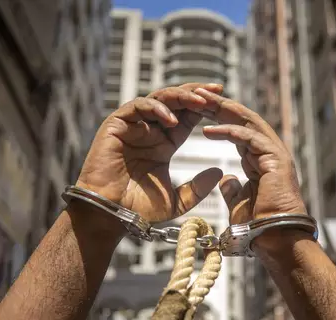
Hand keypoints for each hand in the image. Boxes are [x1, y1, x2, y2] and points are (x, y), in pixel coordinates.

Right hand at [77, 84, 224, 228]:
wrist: (110, 213)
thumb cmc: (137, 208)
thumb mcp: (176, 200)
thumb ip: (197, 188)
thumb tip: (219, 172)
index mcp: (163, 143)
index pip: (187, 117)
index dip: (204, 108)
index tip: (225, 103)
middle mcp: (149, 130)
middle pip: (175, 102)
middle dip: (196, 93)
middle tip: (217, 90)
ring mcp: (133, 125)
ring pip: (159, 99)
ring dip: (181, 97)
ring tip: (200, 102)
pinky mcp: (117, 123)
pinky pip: (138, 106)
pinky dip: (157, 108)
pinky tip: (173, 119)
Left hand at [194, 88, 306, 248]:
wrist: (276, 241)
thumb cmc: (259, 227)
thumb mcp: (239, 203)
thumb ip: (233, 189)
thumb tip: (225, 179)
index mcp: (261, 159)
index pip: (238, 131)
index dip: (218, 119)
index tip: (197, 111)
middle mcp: (270, 151)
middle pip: (242, 119)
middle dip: (219, 106)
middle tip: (197, 93)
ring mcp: (275, 153)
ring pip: (247, 121)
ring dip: (222, 110)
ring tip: (200, 101)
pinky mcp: (276, 159)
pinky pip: (248, 138)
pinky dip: (227, 132)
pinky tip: (207, 130)